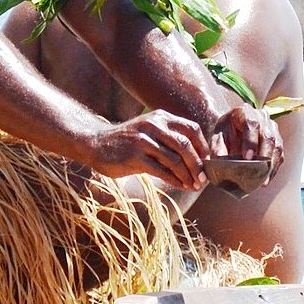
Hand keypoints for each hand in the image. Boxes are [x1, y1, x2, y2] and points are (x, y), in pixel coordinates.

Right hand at [87, 111, 208, 190]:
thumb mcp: (149, 130)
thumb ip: (169, 138)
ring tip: (194, 185)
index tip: (207, 161)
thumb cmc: (127, 141)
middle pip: (186, 145)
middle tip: (203, 178)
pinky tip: (181, 185)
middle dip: (198, 164)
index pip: (191, 129)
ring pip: (175, 159)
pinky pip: (161, 170)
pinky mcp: (135, 157)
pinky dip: (175, 179)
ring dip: (188, 175)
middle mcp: (154, 126)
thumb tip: (196, 157)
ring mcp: (144, 141)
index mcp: (161, 117)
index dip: (203, 146)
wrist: (96, 144)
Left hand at [209, 104, 284, 172]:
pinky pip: (280, 154)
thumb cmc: (225, 132)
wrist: (234, 126)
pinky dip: (273, 168)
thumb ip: (217, 147)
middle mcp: (263, 118)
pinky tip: (266, 179)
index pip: (252, 125)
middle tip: (257, 173)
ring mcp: (273, 128)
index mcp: (245, 112)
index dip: (250, 142)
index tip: (246, 158)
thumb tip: (220, 161)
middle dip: (264, 156)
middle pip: (268, 136)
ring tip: (262, 181)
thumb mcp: (217, 136)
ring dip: (270, 165)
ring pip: (277, 146)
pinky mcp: (278, 140)